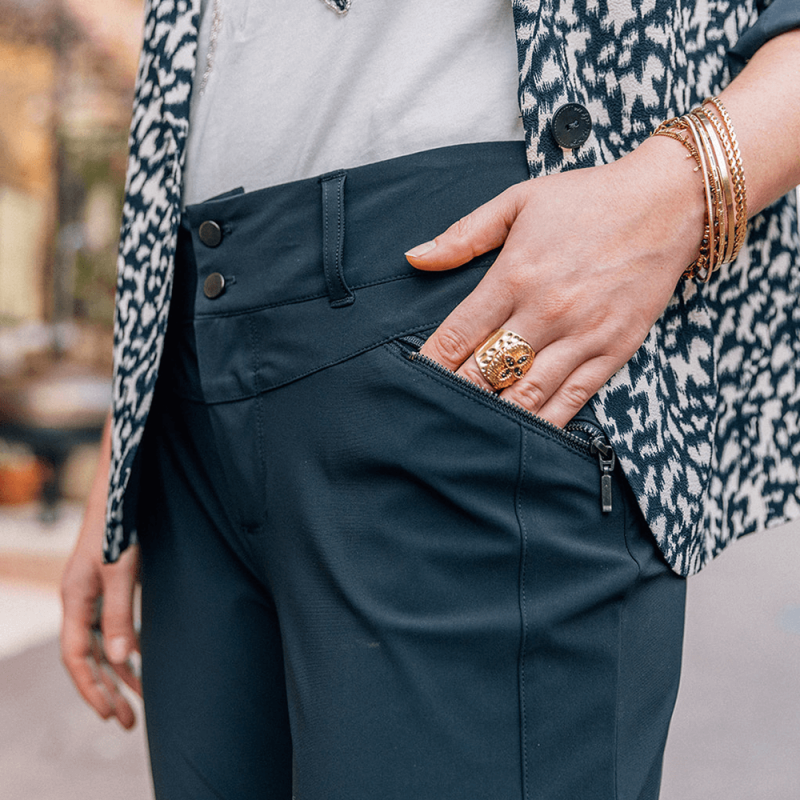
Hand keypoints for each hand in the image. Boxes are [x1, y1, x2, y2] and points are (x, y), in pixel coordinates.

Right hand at [60, 416, 140, 728]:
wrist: (123, 486)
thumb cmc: (122, 525)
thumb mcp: (123, 570)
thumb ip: (121, 614)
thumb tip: (124, 660)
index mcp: (74, 599)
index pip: (77, 658)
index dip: (92, 689)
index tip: (111, 715)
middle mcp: (79, 599)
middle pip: (89, 657)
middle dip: (106, 690)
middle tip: (127, 722)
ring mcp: (93, 591)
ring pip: (102, 643)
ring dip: (119, 672)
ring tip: (138, 701)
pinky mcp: (110, 581)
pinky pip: (113, 625)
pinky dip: (126, 646)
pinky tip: (142, 659)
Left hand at [405, 136, 704, 427]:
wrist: (667, 203)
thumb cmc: (588, 200)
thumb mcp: (519, 201)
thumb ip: (463, 235)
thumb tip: (415, 257)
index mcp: (515, 276)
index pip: (458, 334)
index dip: (430, 362)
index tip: (411, 378)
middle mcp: (545, 312)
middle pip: (485, 371)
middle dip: (454, 394)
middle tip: (431, 412)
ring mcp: (582, 336)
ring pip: (526, 394)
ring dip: (493, 416)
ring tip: (468, 432)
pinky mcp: (613, 351)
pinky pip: (572, 400)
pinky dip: (543, 421)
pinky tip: (522, 434)